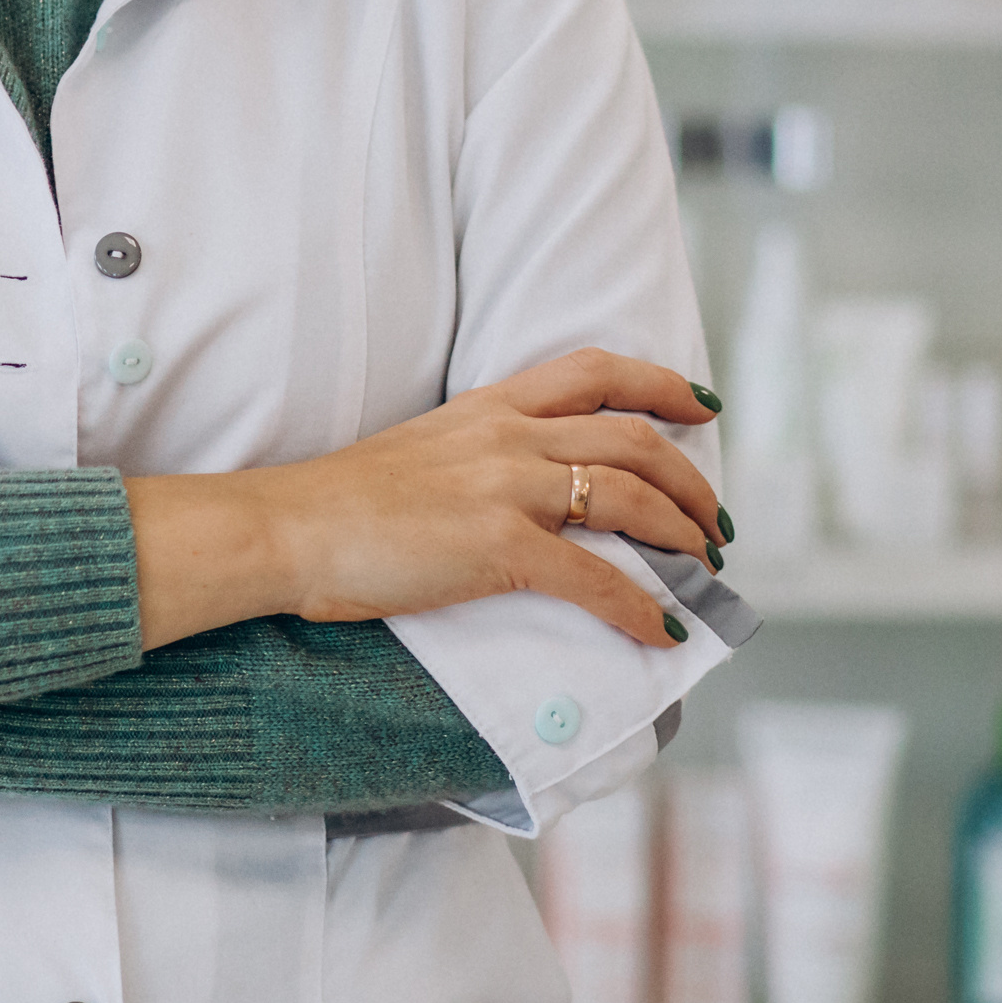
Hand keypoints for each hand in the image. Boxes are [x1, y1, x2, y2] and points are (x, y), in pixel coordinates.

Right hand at [128, 349, 722, 652]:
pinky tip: (661, 631)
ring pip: (631, 498)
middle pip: (634, 438)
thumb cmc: (339, 503)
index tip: (702, 406)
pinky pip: (595, 578)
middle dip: (692, 481)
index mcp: (488, 406)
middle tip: (715, 522)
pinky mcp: (498, 547)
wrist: (286, 528)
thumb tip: (524, 492)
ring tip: (704, 569)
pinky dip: (640, 608)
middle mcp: (508, 435)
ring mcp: (506, 488)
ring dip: (683, 537)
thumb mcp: (421, 449)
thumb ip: (478, 454)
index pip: (595, 372)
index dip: (661, 385)